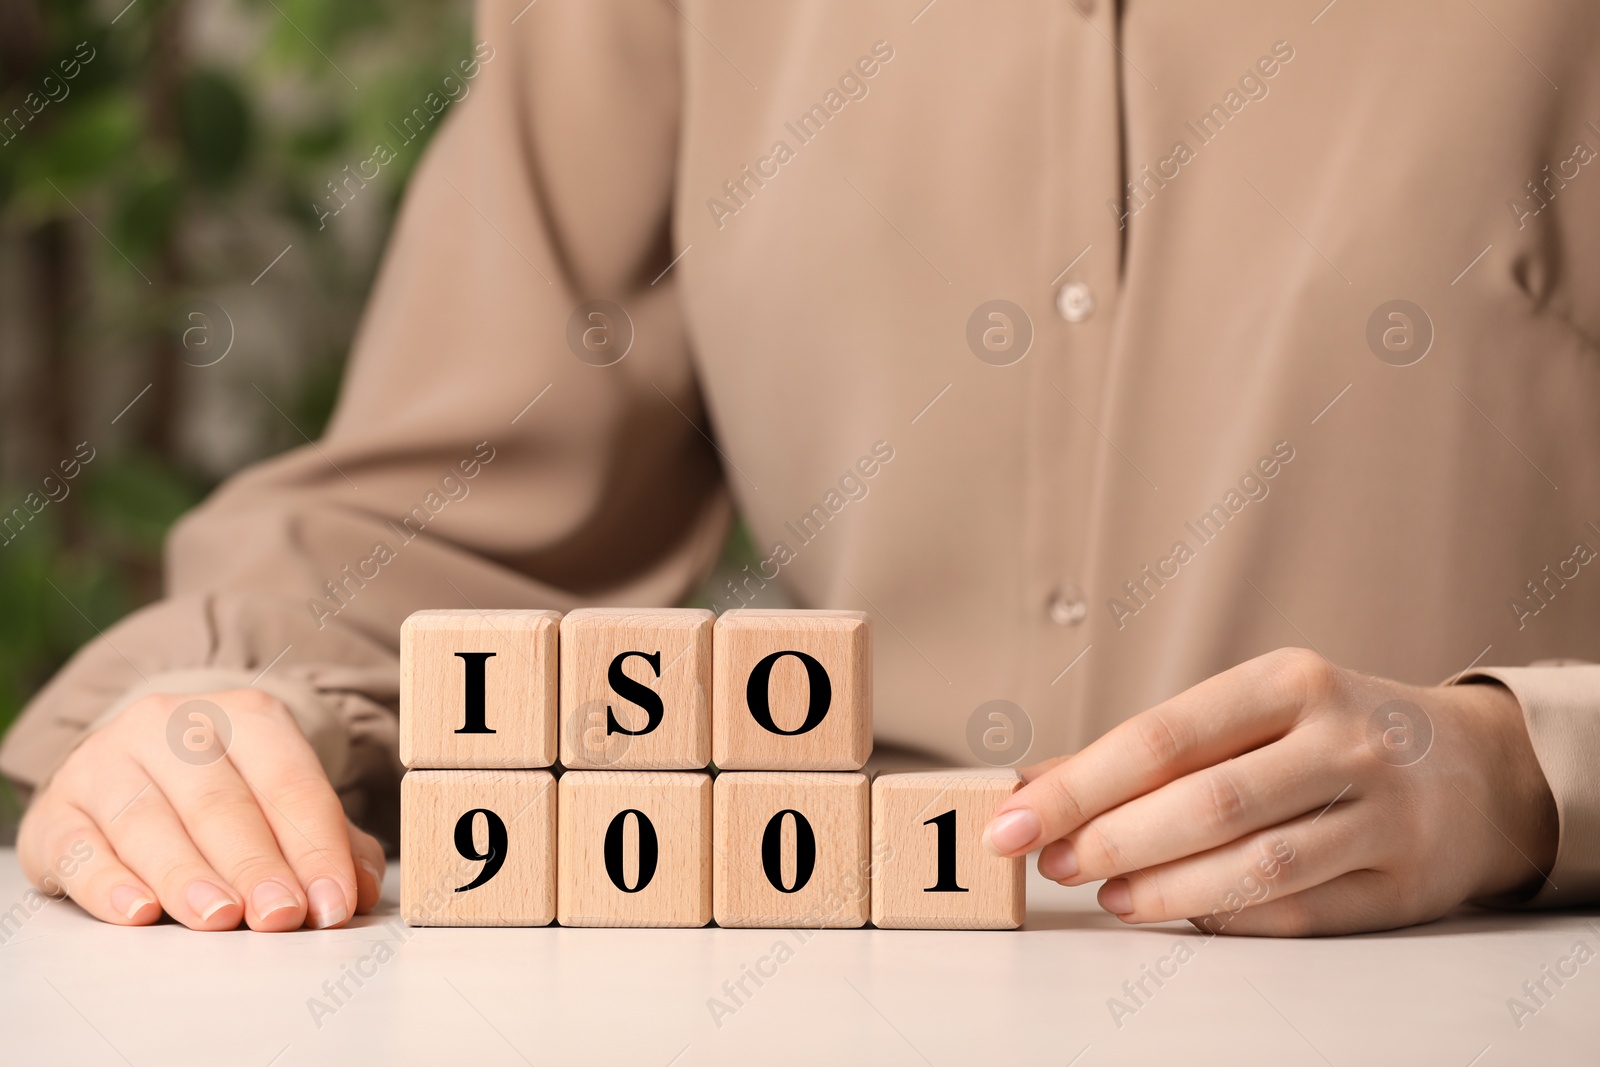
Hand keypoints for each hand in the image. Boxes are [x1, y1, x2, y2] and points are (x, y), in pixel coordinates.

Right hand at [17, 689, 384, 930]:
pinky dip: (108, 884)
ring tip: (219, 917)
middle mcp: (172, 727)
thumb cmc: (224, 790)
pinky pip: (79, 847)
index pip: (288, 782)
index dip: (315, 845)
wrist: (135, 763)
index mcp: (244, 717)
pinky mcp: (57, 809)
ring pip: (149, 822)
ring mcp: (108, 763)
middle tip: (281, 914)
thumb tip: (357, 889)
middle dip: (255, 863)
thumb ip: (328, 841)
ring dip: (187, 875)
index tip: (332, 903)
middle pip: (219, 801)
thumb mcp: (280, 799)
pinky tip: (138, 912)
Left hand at [982, 648, 1557, 934]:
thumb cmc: (1328, 734)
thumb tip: (1033, 784)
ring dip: (1163, 889)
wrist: (1475, 769)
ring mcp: (1382, 811)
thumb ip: (1147, 750)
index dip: (1077, 787)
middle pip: (1204, 802)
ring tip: (1107, 896)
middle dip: (1110, 841)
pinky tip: (1176, 912)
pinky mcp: (1403, 880)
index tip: (1012, 820)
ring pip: (1253, 864)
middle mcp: (1342, 740)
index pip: (1161, 737)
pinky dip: (1225, 918)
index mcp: (1290, 681)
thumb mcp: (1248, 713)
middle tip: (1054, 864)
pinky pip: (1296, 910)